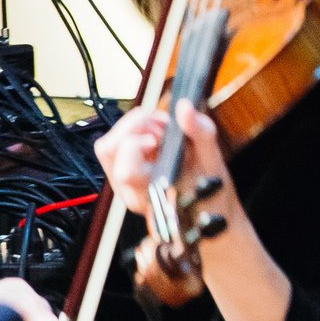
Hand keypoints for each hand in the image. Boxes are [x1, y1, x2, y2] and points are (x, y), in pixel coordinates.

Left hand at [95, 101, 232, 221]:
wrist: (203, 212)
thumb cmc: (208, 191)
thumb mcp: (213, 161)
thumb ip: (200, 132)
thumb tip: (184, 107)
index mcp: (153, 194)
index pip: (127, 169)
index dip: (140, 143)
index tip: (162, 135)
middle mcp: (131, 192)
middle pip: (109, 149)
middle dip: (135, 126)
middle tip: (162, 125)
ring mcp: (121, 185)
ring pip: (107, 147)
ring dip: (131, 128)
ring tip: (158, 130)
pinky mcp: (120, 175)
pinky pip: (113, 148)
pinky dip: (132, 133)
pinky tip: (154, 137)